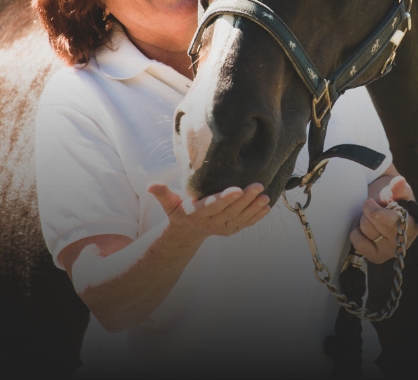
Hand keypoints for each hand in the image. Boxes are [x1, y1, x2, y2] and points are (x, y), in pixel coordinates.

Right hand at [147, 181, 270, 237]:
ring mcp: (223, 228)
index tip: (237, 190)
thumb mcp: (169, 205)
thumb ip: (162, 194)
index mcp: (198, 214)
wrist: (188, 232)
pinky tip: (267, 207)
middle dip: (246, 199)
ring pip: (241, 218)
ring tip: (266, 196)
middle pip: (231, 210)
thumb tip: (150, 185)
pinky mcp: (232, 230)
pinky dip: (257, 216)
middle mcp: (212, 223)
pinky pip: (246, 223)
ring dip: (255, 208)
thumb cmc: (179, 212)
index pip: (213, 205)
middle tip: (258, 185)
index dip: (225, 199)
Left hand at [350, 174, 417, 263]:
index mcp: (413, 223)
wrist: (385, 213)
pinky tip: (364, 231)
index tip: (369, 204)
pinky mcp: (377, 257)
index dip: (380, 213)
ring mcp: (391, 250)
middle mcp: (404, 240)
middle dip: (370, 209)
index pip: (394, 220)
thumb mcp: (398, 193)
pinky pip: (359, 244)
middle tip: (376, 207)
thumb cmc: (395, 201)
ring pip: (365, 228)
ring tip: (373, 219)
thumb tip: (399, 181)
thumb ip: (399, 188)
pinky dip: (357, 234)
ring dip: (364, 220)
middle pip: (374, 220)